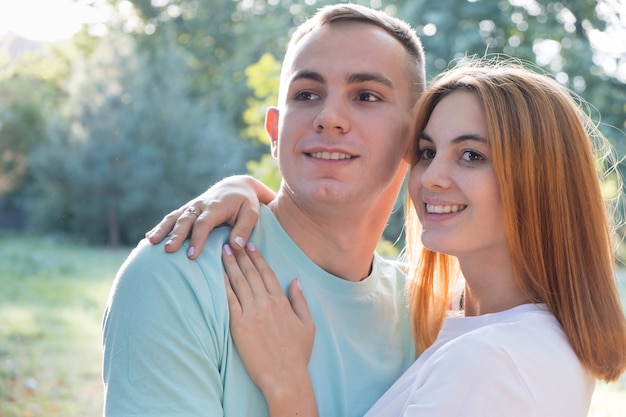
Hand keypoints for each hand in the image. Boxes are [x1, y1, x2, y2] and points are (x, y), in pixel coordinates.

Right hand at [145, 175, 275, 258]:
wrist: (236, 186)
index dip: (197, 239)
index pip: (204, 223)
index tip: (192, 255)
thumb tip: (236, 247)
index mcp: (216, 206)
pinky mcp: (188, 209)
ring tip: (150, 242)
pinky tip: (149, 237)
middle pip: (185, 220)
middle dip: (176, 235)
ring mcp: (192, 206)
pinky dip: (161, 226)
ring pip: (174, 217)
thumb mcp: (252, 213)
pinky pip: (172, 217)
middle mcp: (201, 205)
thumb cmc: (246, 202)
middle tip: (168, 250)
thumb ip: (244, 228)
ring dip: (162, 229)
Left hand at [223, 243, 317, 416]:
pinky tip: (217, 275)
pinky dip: (223, 285)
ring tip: (222, 251)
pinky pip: (228, 300)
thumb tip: (296, 281)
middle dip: (241, 255)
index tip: (250, 246)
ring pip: (239, 283)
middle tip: (231, 241)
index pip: (267, 273)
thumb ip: (300, 301)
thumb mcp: (307, 325)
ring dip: (230, 265)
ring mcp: (251, 314)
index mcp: (282, 302)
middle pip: (251, 273)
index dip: (257, 258)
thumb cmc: (297, 354)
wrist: (284, 376)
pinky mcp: (238, 326)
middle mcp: (266, 304)